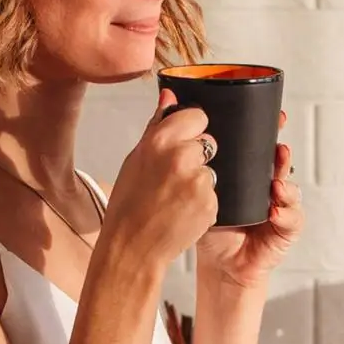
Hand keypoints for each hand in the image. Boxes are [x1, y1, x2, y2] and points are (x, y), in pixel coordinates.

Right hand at [104, 89, 218, 268]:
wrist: (132, 247)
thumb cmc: (128, 206)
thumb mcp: (135, 160)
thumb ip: (158, 126)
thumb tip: (170, 95)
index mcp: (160, 140)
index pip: (198, 116)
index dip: (192, 130)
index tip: (183, 142)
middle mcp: (181, 157)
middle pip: (209, 143)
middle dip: (198, 157)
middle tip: (174, 178)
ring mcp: (199, 181)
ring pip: (212, 171)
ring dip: (200, 182)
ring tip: (176, 199)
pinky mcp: (211, 203)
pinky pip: (214, 194)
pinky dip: (203, 202)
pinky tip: (183, 211)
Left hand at [195, 110, 303, 288]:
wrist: (219, 265)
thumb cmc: (210, 229)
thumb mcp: (196, 192)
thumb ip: (188, 160)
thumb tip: (171, 116)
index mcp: (248, 176)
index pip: (261, 150)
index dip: (270, 133)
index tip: (275, 119)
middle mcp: (266, 188)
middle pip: (280, 165)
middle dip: (282, 154)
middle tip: (278, 147)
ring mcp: (279, 208)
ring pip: (291, 189)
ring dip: (286, 184)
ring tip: (276, 182)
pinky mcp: (285, 230)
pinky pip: (293, 219)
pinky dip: (286, 213)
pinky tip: (275, 210)